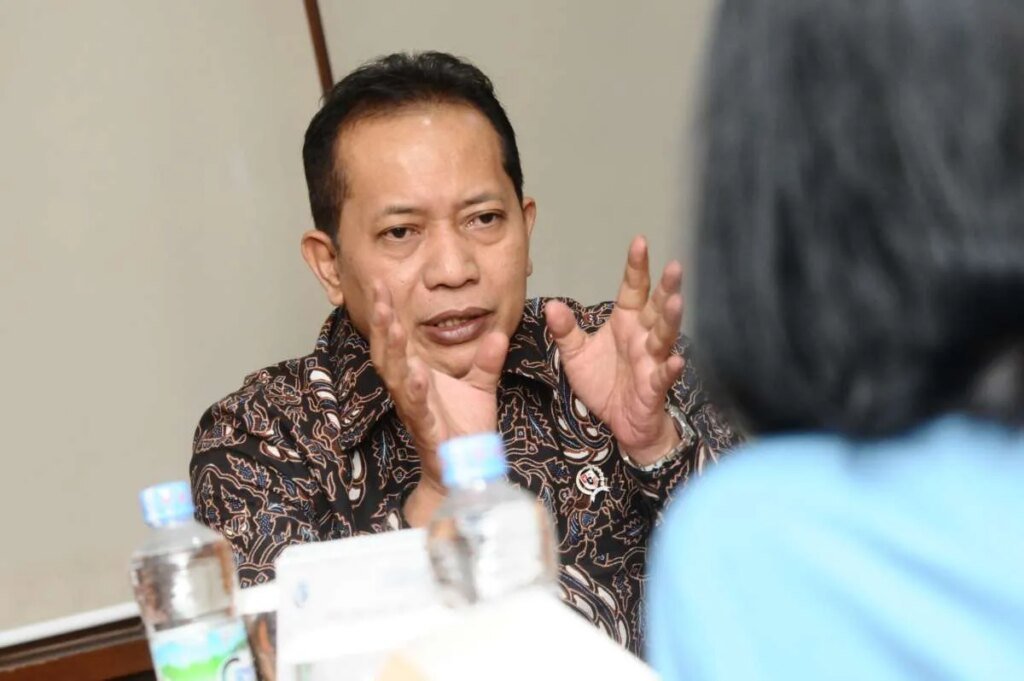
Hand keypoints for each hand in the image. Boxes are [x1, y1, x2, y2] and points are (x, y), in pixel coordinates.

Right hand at [368, 284, 506, 524]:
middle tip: (378, 293)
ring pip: (394, 375)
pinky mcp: (425, 429)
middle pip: (387, 351)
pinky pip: (416, 408)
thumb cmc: (466, 428)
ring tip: (391, 324)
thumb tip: (498, 333)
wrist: (468, 468)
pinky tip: (415, 373)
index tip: (383, 285)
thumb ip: (487, 360)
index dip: (389, 313)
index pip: (398, 339)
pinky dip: (414, 390)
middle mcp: (409, 389)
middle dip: (381, 322)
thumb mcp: (481, 386)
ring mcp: (414, 409)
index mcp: (417, 375)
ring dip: (392, 350)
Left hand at [544, 236, 684, 466]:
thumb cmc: (604, 383)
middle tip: (674, 266)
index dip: (637, 267)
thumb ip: (565, 330)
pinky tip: (675, 360)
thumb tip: (551, 306)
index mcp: (625, 322)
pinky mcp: (654, 387)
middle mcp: (642, 337)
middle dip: (666, 287)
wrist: (619, 422)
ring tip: (676, 302)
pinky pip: (662, 376)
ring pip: (664, 336)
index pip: (633, 289)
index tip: (640, 242)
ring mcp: (651, 361)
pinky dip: (669, 368)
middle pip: (656, 307)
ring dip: (671, 320)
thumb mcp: (575, 355)